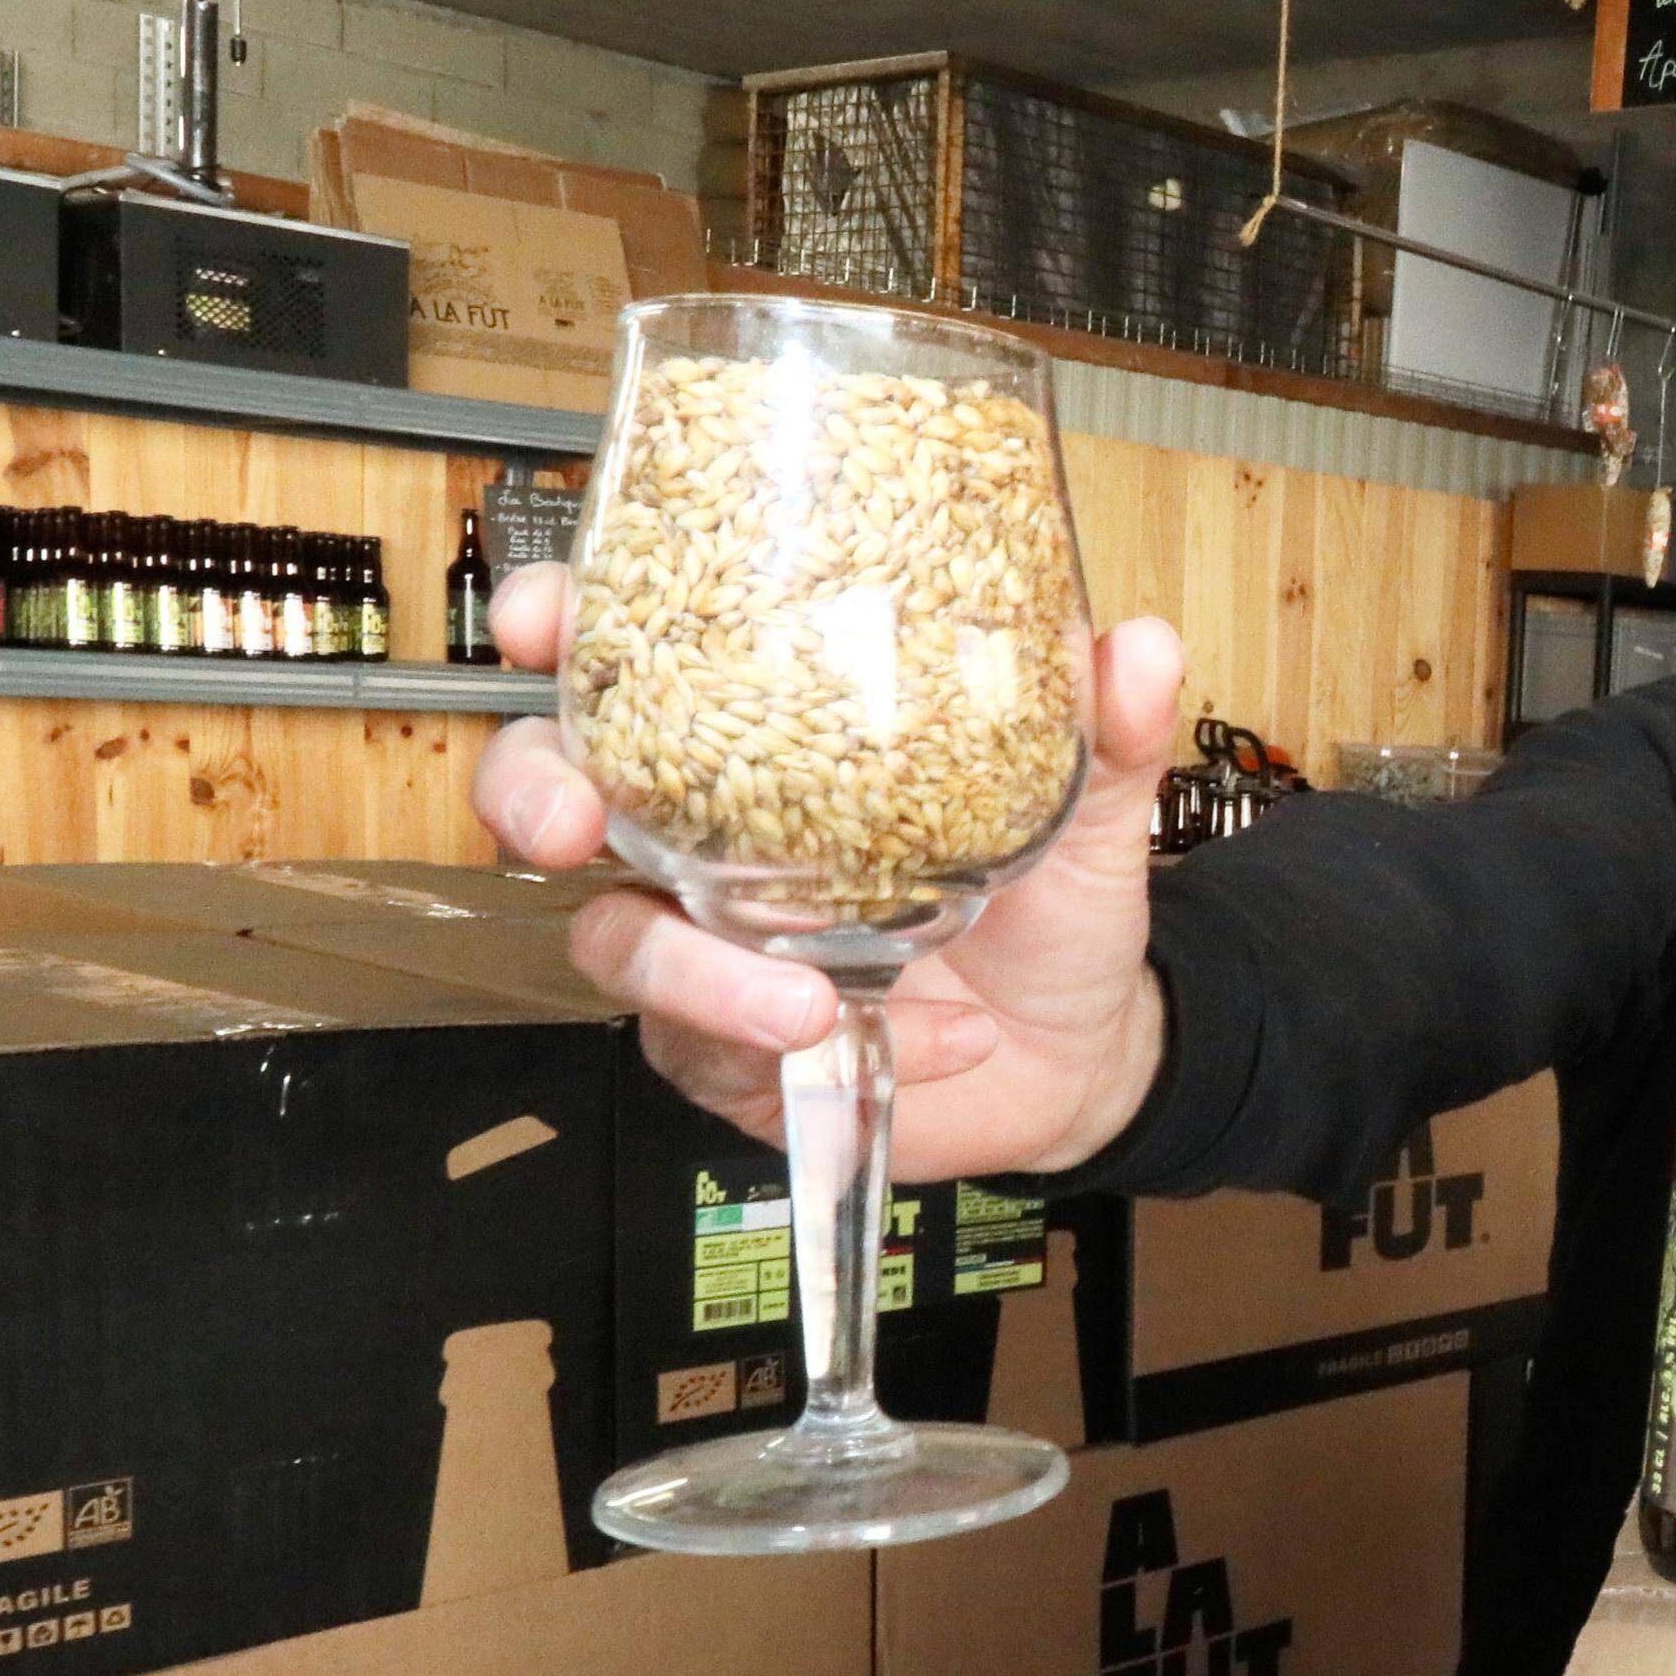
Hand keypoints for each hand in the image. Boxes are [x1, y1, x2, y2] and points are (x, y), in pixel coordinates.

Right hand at [467, 560, 1189, 1178]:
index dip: (556, 630)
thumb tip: (1138, 647)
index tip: (543, 622)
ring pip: (619, 947)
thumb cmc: (1052, 909)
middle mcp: (706, 840)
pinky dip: (828, 1048)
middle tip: (573, 822)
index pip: (625, 663)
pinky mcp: (728, 1053)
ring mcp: (706, 949)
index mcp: (764, 744)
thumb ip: (1105, 733)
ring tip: (810, 1002)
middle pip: (551, 795)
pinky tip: (930, 1039)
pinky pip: (725, 1054)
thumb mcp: (1088, 812)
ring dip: (697, 976)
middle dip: (536, 797)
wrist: (1083, 1051)